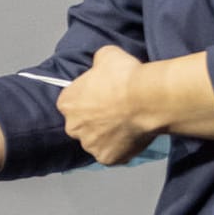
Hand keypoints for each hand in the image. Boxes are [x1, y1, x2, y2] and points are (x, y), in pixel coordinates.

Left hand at [56, 46, 157, 164]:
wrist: (146, 99)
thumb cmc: (124, 76)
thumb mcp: (106, 55)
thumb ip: (98, 63)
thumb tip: (102, 66)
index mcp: (67, 103)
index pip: (72, 103)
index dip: (88, 99)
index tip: (103, 96)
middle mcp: (73, 127)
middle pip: (82, 125)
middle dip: (95, 120)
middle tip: (117, 111)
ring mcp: (90, 145)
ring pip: (97, 141)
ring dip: (108, 135)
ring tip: (127, 124)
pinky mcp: (108, 159)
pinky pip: (113, 155)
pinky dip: (121, 149)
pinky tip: (132, 137)